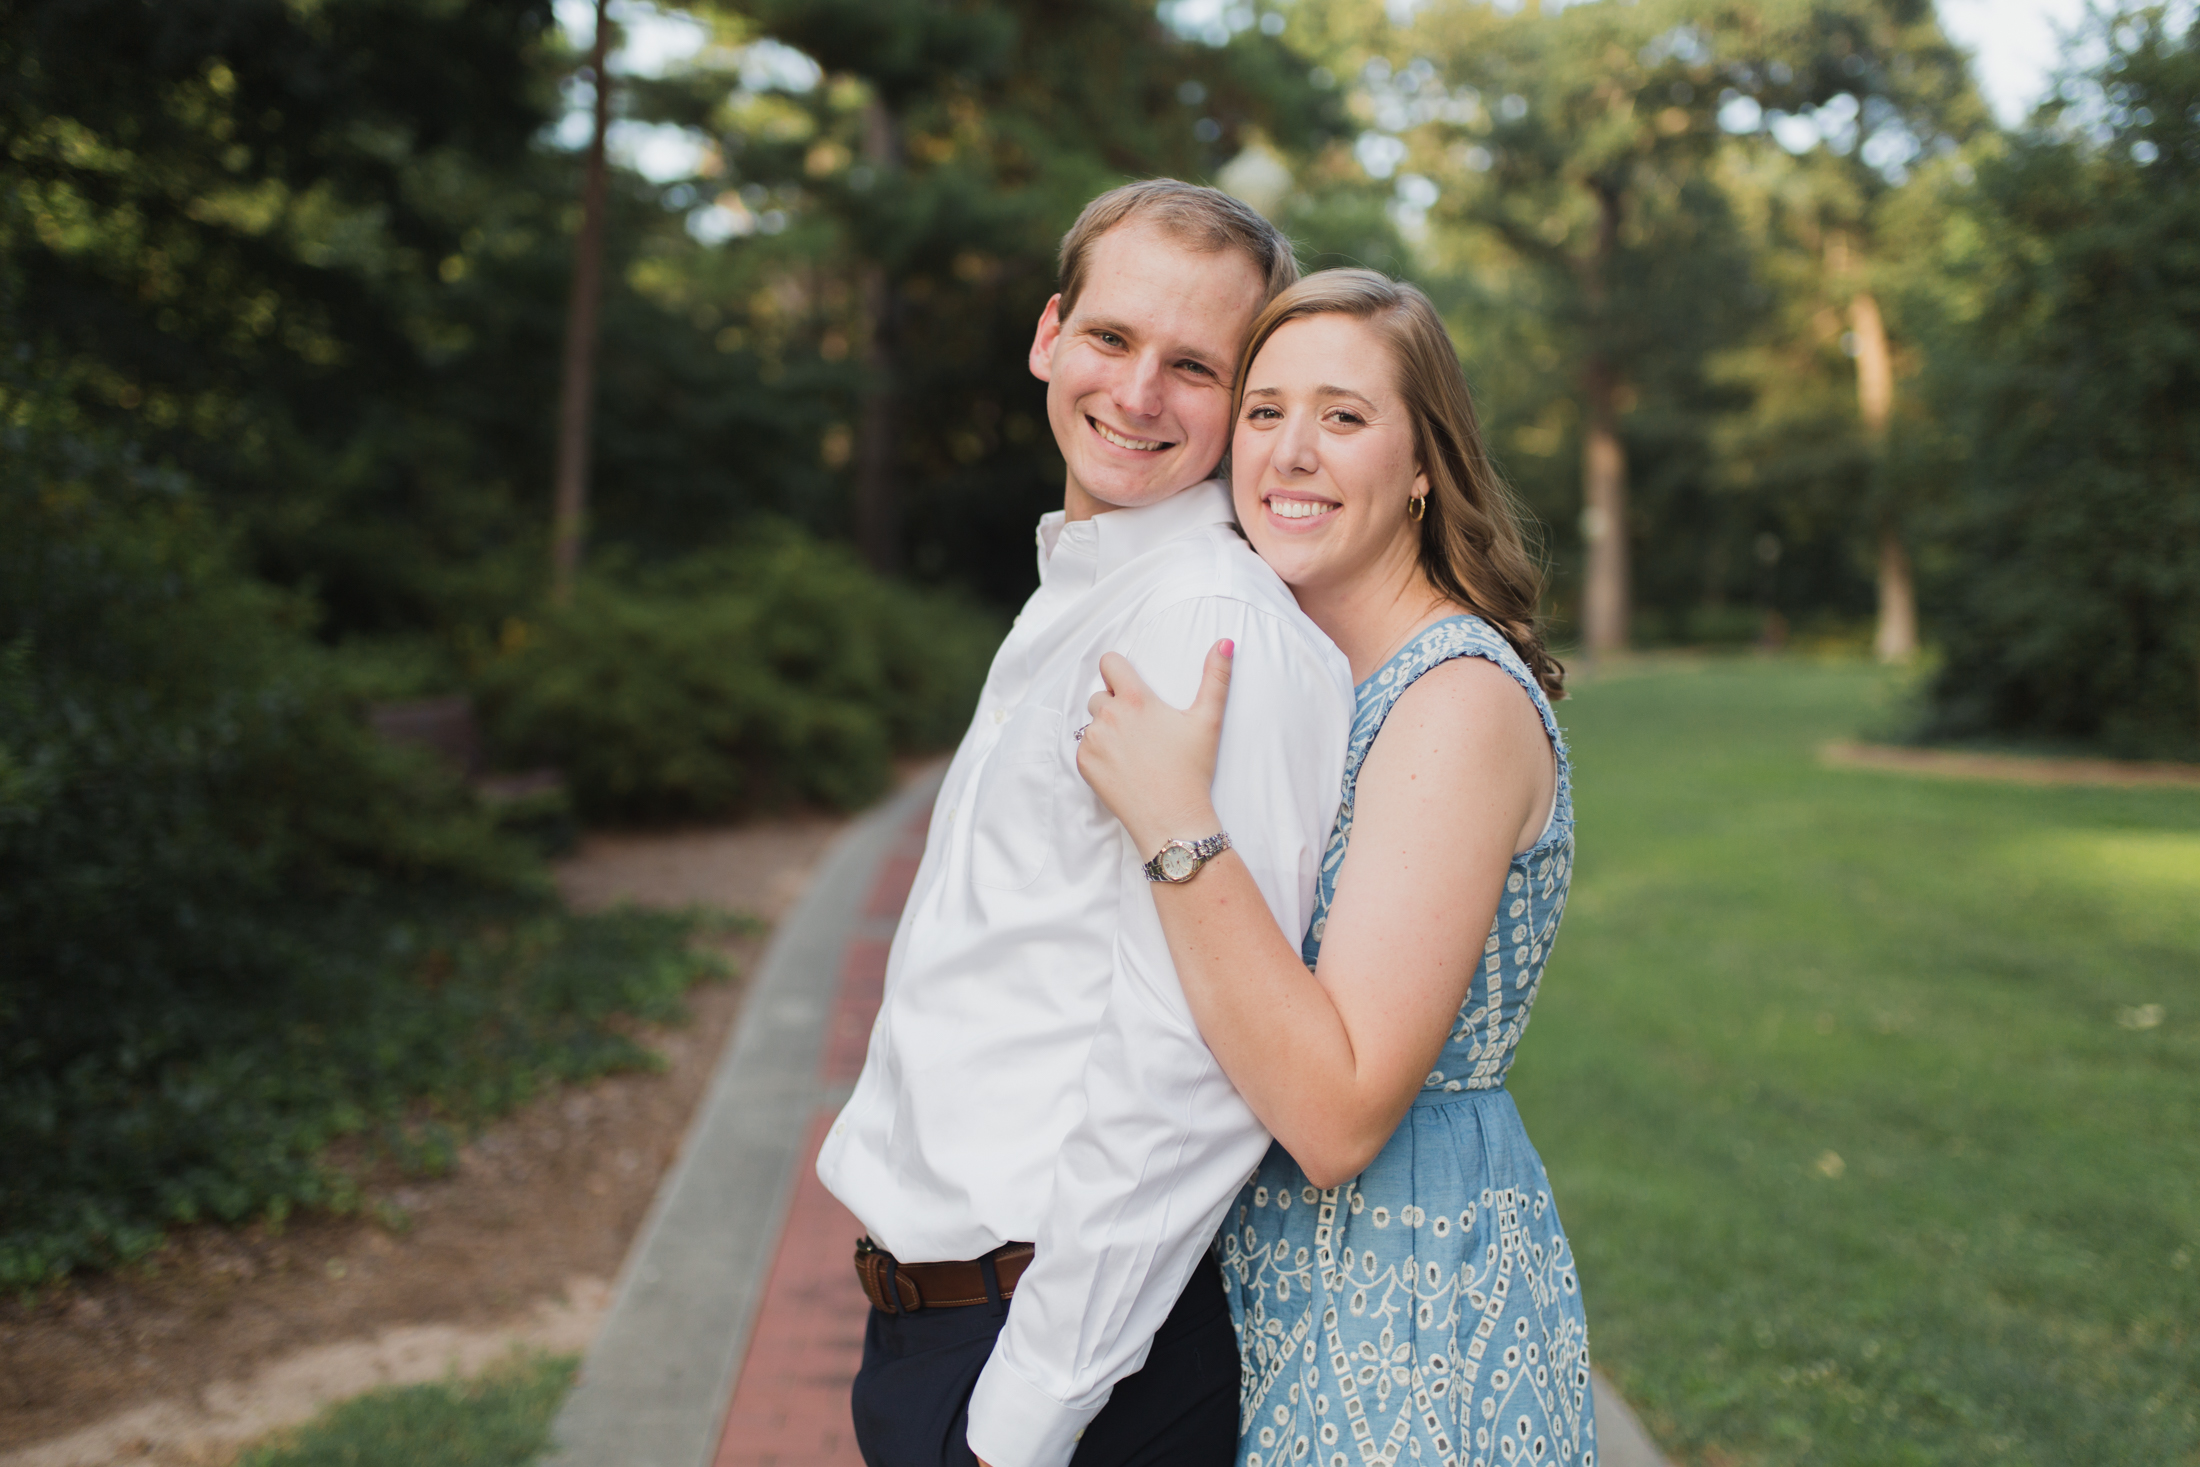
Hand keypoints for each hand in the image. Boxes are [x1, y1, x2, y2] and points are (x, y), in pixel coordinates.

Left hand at [1075, 638, 1233, 855]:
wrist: (1172, 818)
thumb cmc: (1191, 770)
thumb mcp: (1208, 720)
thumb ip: (1216, 677)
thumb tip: (1225, 642)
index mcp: (1134, 699)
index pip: (1109, 662)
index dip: (1119, 671)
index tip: (1129, 686)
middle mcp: (1108, 715)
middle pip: (1100, 694)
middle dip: (1115, 705)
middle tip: (1141, 729)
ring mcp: (1093, 741)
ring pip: (1092, 722)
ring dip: (1106, 729)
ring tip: (1133, 750)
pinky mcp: (1084, 764)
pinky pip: (1085, 748)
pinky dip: (1099, 754)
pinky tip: (1122, 767)